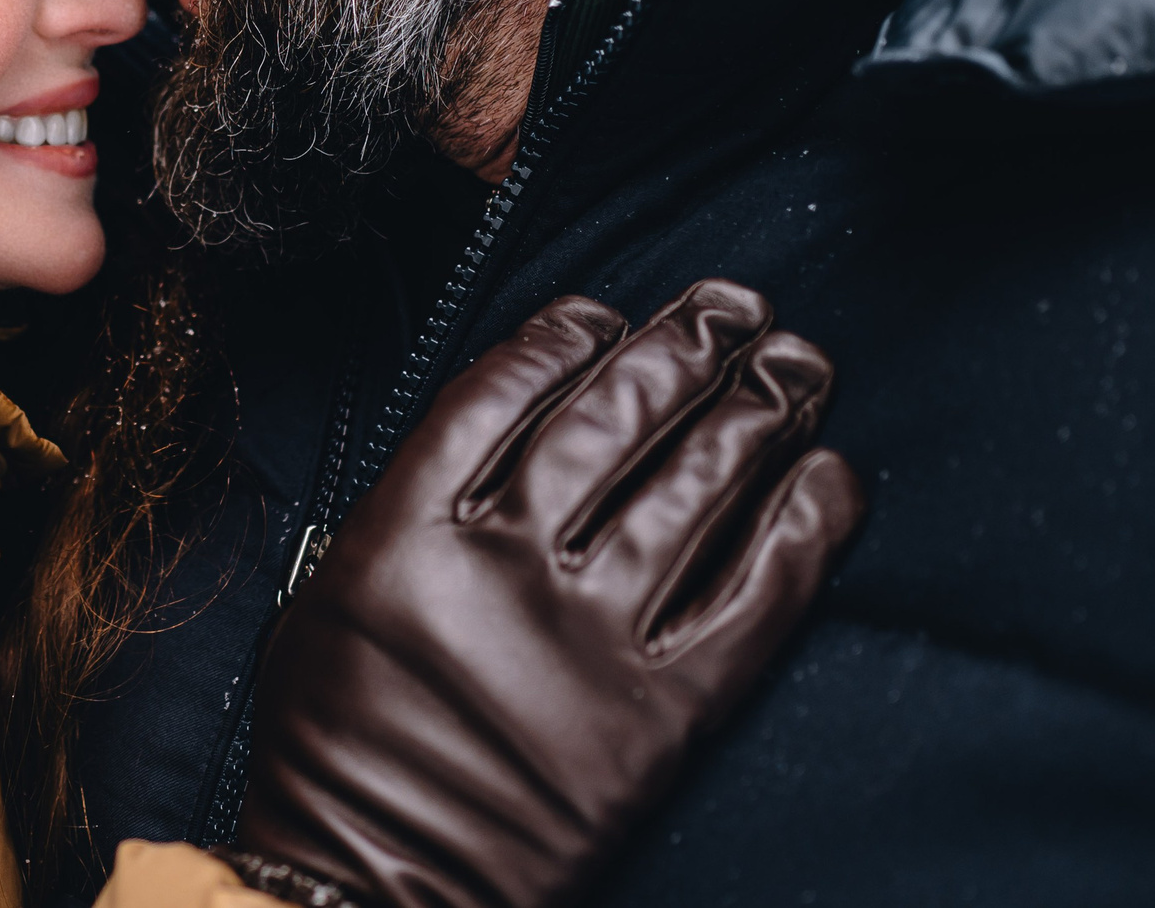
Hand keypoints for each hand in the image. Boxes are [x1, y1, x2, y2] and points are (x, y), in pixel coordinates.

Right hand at [234, 280, 865, 907]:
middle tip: (736, 305)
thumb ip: (405, 502)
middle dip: (685, 346)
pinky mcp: (663, 715)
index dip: (565, 337)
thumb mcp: (324, 598)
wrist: (373, 891)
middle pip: (613, 421)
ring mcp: (589, 639)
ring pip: (693, 487)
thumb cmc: (342, 746)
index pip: (501, 394)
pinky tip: (829, 476)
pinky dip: (801, 527)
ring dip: (758, 410)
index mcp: (406, 534)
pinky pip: (754, 597)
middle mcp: (503, 570)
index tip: (606, 313)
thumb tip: (507, 410)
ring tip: (797, 364)